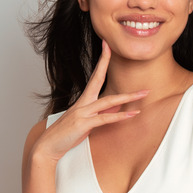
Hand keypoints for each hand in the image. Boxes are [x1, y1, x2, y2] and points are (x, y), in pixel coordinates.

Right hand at [32, 40, 147, 161]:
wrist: (48, 146)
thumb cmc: (65, 135)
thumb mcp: (85, 122)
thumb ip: (100, 114)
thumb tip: (117, 109)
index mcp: (83, 100)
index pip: (94, 76)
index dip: (101, 61)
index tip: (107, 46)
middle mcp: (82, 103)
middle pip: (98, 79)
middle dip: (107, 62)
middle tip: (119, 48)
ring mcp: (82, 113)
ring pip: (108, 101)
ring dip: (128, 97)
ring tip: (144, 93)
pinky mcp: (83, 125)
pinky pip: (104, 119)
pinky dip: (119, 117)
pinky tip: (132, 114)